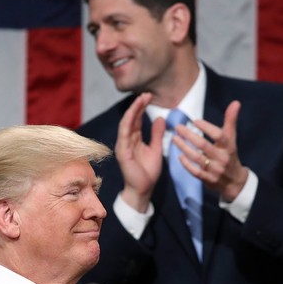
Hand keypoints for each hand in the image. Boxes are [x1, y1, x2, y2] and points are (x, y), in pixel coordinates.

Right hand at [114, 93, 165, 211]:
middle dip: (138, 105)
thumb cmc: (147, 172)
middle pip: (131, 118)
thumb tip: (160, 118)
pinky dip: (127, 122)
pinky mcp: (122, 152)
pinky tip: (132, 114)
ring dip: (133, 110)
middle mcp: (127, 140)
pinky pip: (124, 134)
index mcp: (134, 139)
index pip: (137, 120)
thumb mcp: (156, 149)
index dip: (142, 107)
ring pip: (126, 123)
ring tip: (140, 99)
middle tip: (146, 94)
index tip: (149, 96)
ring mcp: (123, 145)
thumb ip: (156, 134)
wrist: (143, 190)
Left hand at [173, 100, 248, 200]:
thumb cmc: (230, 155)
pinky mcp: (208, 179)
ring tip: (174, 138)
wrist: (235, 182)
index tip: (195, 121)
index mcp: (228, 146)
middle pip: (204, 145)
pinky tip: (179, 156)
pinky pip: (195, 172)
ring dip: (184, 147)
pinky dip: (186, 164)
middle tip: (178, 127)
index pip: (218, 135)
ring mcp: (215, 169)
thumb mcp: (231, 139)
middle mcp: (222, 158)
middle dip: (189, 135)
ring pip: (197, 157)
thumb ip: (231, 121)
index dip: (207, 127)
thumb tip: (236, 102)